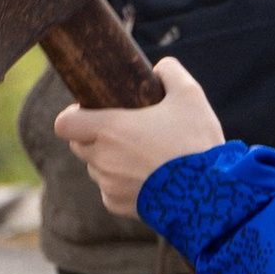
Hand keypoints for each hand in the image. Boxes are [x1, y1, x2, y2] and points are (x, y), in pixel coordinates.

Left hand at [55, 58, 225, 214]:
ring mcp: (109, 185)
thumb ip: (170, 73)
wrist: (209, 193)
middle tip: (123, 133)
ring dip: (109, 162)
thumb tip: (160, 68)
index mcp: (110, 129)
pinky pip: (109, 192)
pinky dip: (121, 186)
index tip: (92, 113)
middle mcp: (102, 159)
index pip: (65, 123)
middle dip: (94, 138)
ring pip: (96, 169)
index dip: (74, 116)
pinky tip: (147, 179)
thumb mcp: (190, 95)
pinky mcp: (118, 206)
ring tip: (142, 157)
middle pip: (79, 145)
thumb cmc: (196, 142)